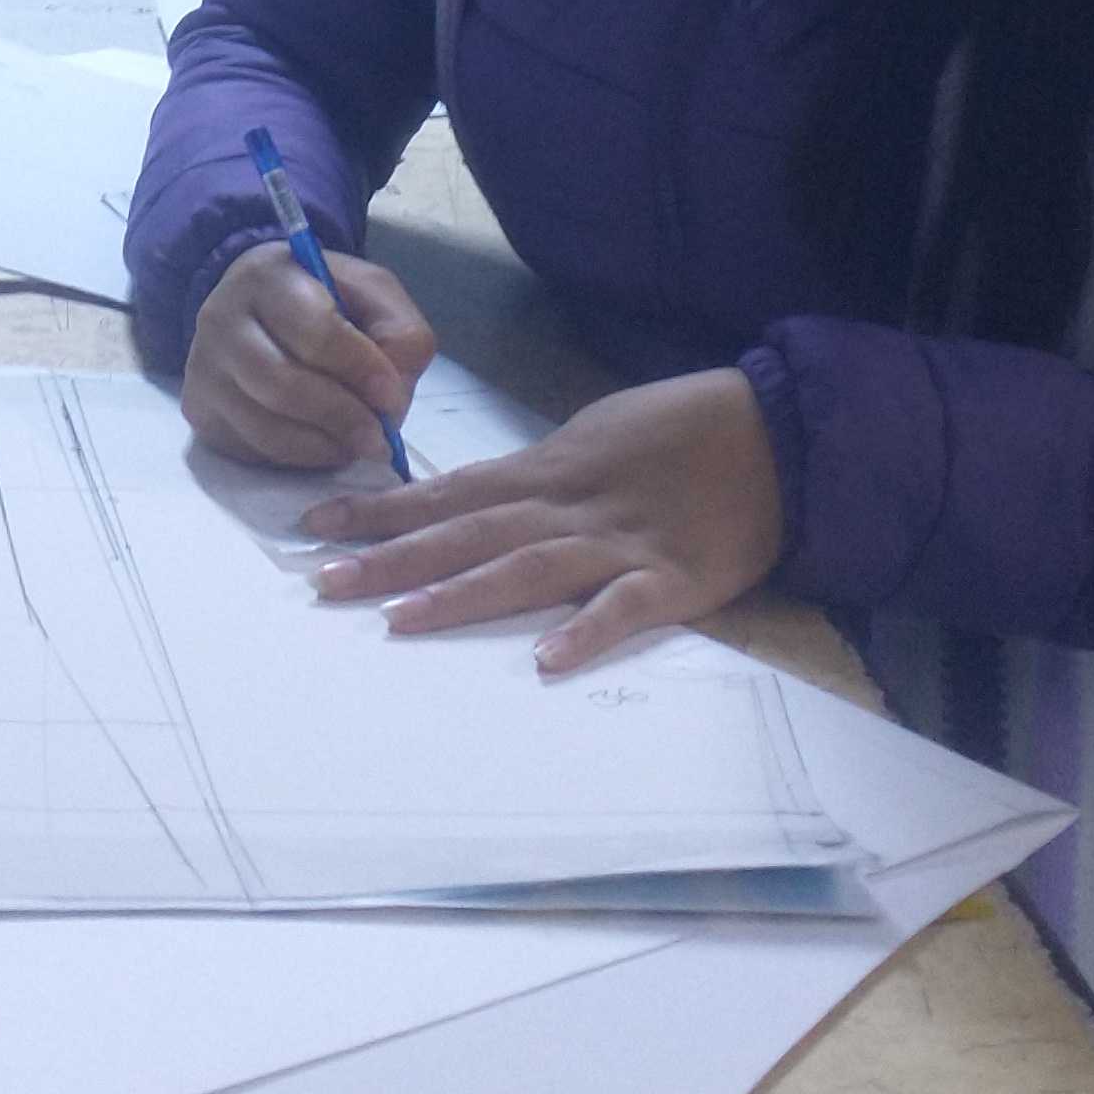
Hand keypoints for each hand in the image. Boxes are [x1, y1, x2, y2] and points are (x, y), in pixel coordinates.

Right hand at [186, 237, 438, 473]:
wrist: (261, 310)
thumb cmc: (325, 300)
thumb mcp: (372, 294)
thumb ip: (399, 332)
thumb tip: (390, 395)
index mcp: (267, 275)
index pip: (314, 331)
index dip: (360, 369)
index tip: (392, 396)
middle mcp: (220, 318)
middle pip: (282, 385)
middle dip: (342, 417)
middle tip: (379, 438)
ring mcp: (202, 367)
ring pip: (265, 426)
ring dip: (322, 446)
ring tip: (356, 444)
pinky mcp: (199, 410)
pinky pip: (251, 450)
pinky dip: (298, 458)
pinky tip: (323, 444)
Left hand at [303, 370, 783, 676]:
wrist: (779, 432)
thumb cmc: (684, 433)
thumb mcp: (596, 440)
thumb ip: (539, 475)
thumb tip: (476, 496)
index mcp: (549, 471)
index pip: (448, 490)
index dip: (382, 508)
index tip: (313, 524)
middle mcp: (569, 505)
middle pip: (467, 531)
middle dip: (391, 556)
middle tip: (321, 581)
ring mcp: (620, 543)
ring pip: (526, 567)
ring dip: (461, 593)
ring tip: (398, 621)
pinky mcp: (675, 579)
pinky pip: (625, 609)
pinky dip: (587, 631)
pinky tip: (546, 662)